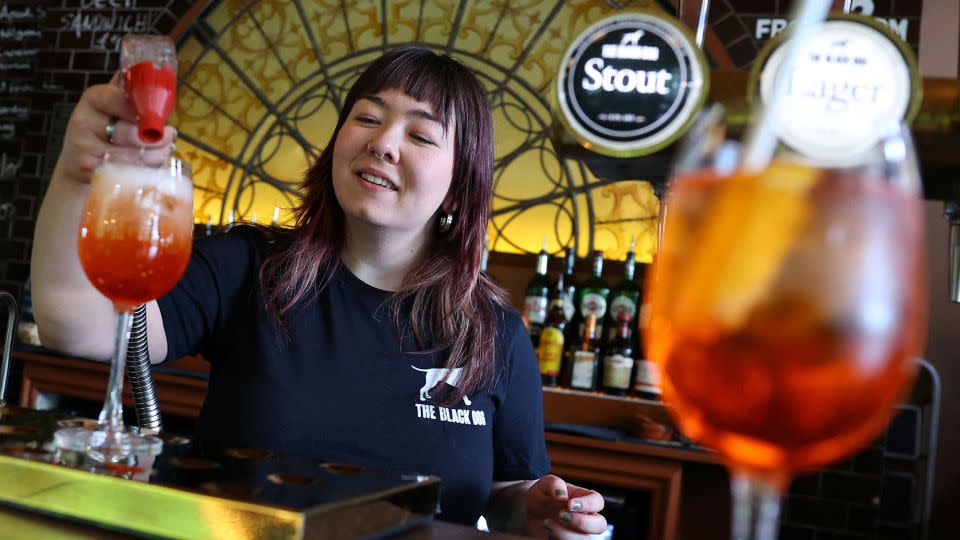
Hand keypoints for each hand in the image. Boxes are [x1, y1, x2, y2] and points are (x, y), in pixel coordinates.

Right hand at [55, 76, 175, 185]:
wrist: (79, 164)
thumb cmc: (105, 132)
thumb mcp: (112, 108)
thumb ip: (130, 93)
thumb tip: (160, 70)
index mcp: (94, 99)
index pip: (119, 98)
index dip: (143, 109)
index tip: (160, 117)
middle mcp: (84, 120)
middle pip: (127, 131)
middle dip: (156, 137)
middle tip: (170, 136)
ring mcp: (84, 147)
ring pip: (129, 154)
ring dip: (154, 155)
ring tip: (165, 151)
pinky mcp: (87, 169)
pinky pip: (123, 171)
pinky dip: (142, 170)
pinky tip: (150, 167)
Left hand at [524, 475, 606, 538]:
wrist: (527, 510)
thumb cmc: (541, 495)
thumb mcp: (544, 484)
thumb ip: (554, 484)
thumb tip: (562, 496)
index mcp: (584, 500)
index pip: (598, 502)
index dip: (588, 504)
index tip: (569, 504)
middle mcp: (584, 517)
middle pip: (600, 525)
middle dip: (582, 522)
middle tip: (561, 514)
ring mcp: (576, 532)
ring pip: (584, 539)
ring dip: (565, 533)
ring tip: (546, 522)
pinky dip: (556, 538)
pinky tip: (546, 529)